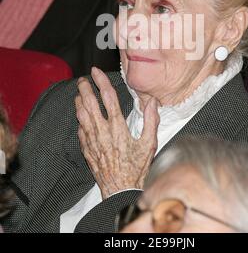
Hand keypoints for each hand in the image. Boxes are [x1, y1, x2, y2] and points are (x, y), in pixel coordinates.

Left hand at [76, 67, 159, 198]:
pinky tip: (81, 117)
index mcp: (118, 127)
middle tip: (83, 80)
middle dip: (84, 88)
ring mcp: (92, 140)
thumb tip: (152, 102)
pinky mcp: (87, 150)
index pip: (108, 97)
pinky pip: (80, 131)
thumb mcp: (149, 144)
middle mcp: (102, 131)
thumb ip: (151, 121)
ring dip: (79, 102)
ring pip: (81, 115)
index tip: (96, 71)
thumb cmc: (136, 168)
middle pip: (89, 103)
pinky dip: (80, 120)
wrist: (120, 190)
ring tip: (79, 94)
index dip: (101, 81)